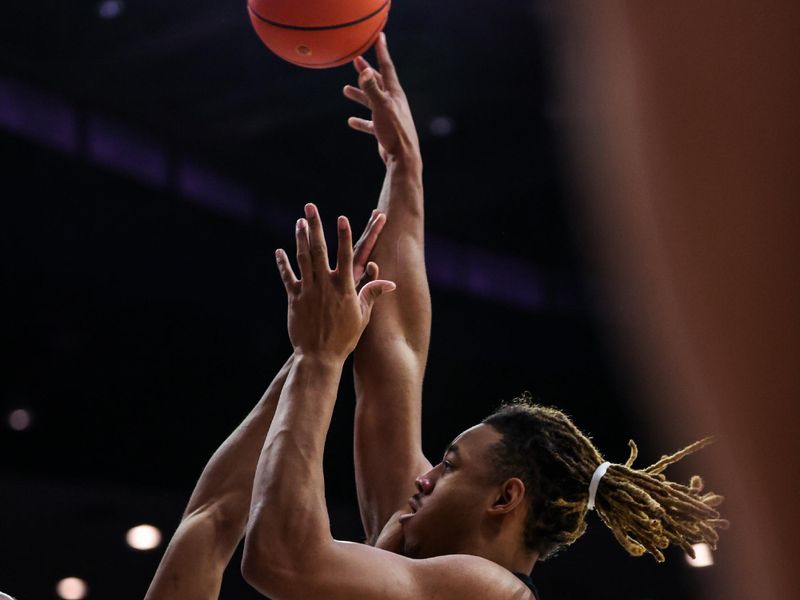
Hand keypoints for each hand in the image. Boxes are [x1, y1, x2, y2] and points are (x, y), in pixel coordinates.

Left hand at [275, 203, 395, 360]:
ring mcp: (308, 290)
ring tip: (299, 221)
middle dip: (315, 226)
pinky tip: (279, 251)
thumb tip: (391, 283)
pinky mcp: (294, 299)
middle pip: (319, 249)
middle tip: (310, 207)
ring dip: (300, 238)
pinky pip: (288, 277)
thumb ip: (372, 294)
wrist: (319, 357)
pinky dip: (283, 263)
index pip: (345, 255)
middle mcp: (325, 285)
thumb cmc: (345, 337)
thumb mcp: (363, 316)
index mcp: (344, 287)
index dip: (344, 235)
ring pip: (302, 258)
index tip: (342, 218)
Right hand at [343, 33, 420, 163]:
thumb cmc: (395, 130)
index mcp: (395, 93)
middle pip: (378, 82)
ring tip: (345, 90)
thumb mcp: (381, 106)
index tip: (378, 36)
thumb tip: (364, 71)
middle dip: (367, 71)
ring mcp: (389, 116)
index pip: (387, 67)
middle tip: (356, 60)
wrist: (403, 157)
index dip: (382, 51)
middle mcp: (393, 102)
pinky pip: (370, 123)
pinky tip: (351, 121)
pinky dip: (361, 121)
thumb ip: (372, 89)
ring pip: (372, 101)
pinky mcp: (384, 130)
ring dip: (360, 95)